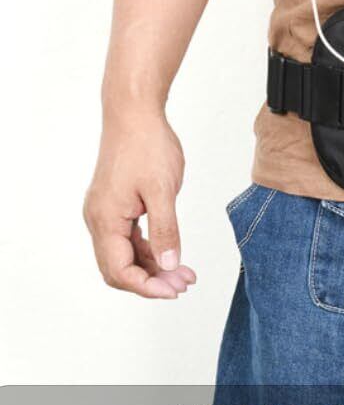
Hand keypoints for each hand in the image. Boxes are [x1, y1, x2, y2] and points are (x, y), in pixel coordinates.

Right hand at [83, 107, 195, 298]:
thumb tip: (170, 265)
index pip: (119, 270)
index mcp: (106, 220)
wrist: (134, 114)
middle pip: (119, 267)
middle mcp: (99, 220)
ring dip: (152, 265)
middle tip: (183, 284)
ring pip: (124, 253)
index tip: (174, 290)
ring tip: (183, 273)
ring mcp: (105, 212)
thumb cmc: (147, 146)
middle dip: (151, 280)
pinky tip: (170, 252)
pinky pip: (128, 237)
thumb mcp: (163, 190)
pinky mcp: (115, 204)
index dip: (147, 286)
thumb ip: (166, 230)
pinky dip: (148, 248)